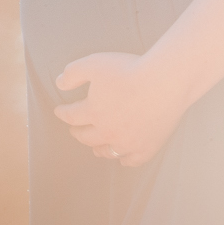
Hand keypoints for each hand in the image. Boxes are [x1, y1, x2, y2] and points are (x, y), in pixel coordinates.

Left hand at [53, 51, 193, 166]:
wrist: (165, 81)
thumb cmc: (130, 69)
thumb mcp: (95, 64)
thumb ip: (72, 73)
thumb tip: (59, 83)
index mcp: (92, 112)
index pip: (71, 116)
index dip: (63, 113)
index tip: (60, 111)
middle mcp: (107, 132)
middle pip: (86, 137)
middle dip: (77, 132)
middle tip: (75, 129)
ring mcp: (127, 142)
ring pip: (106, 151)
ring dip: (97, 148)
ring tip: (95, 145)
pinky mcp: (147, 147)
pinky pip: (131, 160)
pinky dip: (124, 159)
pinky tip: (122, 156)